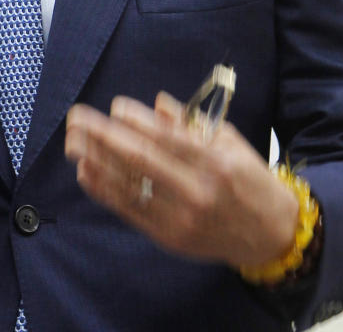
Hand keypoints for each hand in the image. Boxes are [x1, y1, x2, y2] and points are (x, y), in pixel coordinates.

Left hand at [65, 92, 297, 266]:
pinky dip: (104, 190)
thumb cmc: (250, 179)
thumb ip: (191, 124)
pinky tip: (85, 171)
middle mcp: (197, 192)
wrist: (271, 234)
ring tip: (71, 142)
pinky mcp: (169, 238)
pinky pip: (130, 210)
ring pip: (129, 186)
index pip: (167, 139)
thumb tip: (156, 105)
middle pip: (140, 161)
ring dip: (95, 161)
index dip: (137, 122)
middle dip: (103, 137)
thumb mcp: (230, 141)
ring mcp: (181, 219)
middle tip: (77, 117)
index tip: (114, 106)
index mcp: (216, 163)